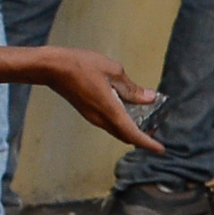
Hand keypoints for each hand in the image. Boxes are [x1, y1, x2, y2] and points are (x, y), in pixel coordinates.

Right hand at [40, 47, 163, 152]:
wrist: (53, 68)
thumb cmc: (82, 65)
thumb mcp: (113, 71)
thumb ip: (131, 88)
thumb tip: (149, 98)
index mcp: (109, 110)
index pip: (132, 134)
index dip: (148, 143)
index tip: (160, 149)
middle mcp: (100, 119)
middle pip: (125, 136)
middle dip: (141, 137)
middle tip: (155, 130)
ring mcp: (92, 117)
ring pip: (116, 130)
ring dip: (131, 129)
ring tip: (145, 118)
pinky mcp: (87, 112)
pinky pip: (108, 123)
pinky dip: (121, 122)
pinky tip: (127, 109)